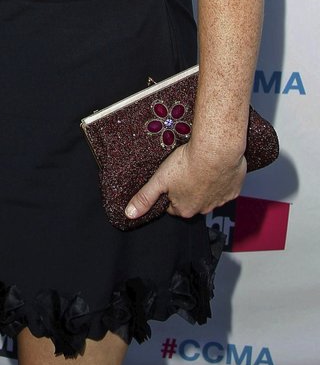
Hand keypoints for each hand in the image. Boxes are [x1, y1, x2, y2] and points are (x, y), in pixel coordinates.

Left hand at [125, 143, 246, 222]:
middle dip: (187, 190)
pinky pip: (225, 186)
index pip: (172, 207)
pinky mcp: (234, 189)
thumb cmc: (187, 163)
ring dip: (204, 184)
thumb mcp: (159, 180)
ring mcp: (221, 200)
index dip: (169, 193)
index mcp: (185, 209)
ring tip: (198, 166)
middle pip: (191, 202)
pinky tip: (214, 166)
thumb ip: (145, 197)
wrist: (216, 150)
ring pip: (209, 195)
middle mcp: (204, 209)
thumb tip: (129, 213)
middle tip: (183, 171)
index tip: (169, 181)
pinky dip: (220, 178)